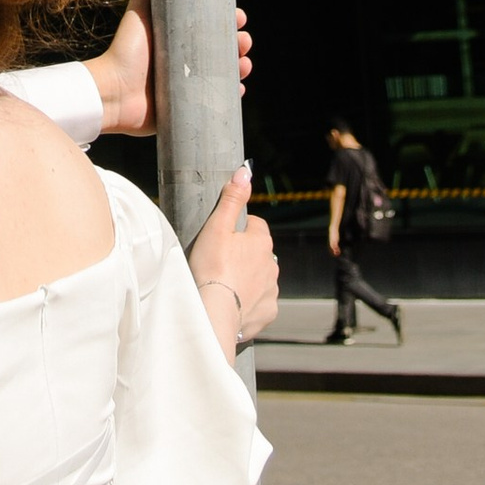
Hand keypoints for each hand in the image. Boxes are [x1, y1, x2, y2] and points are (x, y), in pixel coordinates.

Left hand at [86, 0, 254, 136]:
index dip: (227, 21)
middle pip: (222, 50)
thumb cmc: (125, 51)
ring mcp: (188, 86)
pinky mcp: (189, 108)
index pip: (210, 27)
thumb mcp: (138, 14)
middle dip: (239, 44)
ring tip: (243, 65)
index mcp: (178, 40)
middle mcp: (185, 62)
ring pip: (225, 74)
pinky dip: (232, 94)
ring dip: (240, 67)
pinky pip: (218, 101)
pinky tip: (239, 87)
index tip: (239, 17)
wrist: (115, 92)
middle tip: (243, 41)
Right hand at [190, 169, 278, 350]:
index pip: (255, 225)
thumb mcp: (217, 227)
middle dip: (245, 255)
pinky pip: (261, 302)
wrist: (214, 313)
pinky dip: (250, 302)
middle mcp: (273, 264)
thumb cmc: (212, 268)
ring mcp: (272, 290)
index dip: (238, 230)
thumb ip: (232, 199)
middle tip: (220, 262)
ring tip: (225, 285)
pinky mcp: (268, 312)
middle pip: (259, 252)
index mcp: (262, 241)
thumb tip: (245, 171)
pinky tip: (234, 304)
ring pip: (261, 277)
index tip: (223, 239)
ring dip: (248, 278)